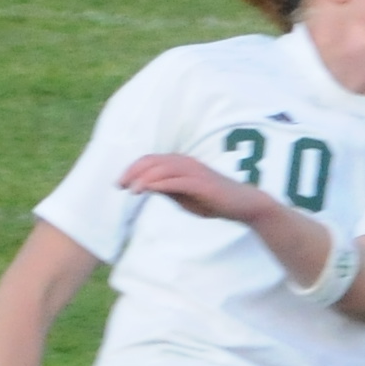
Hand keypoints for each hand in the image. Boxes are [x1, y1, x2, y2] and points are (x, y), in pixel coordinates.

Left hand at [117, 153, 266, 221]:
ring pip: (161, 168)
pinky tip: (145, 191)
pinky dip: (157, 184)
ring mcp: (194, 172)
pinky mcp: (201, 184)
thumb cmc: (214, 200)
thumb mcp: (184, 195)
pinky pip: (174, 181)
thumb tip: (145, 187)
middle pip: (152, 161)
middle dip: (133, 172)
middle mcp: (187, 163)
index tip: (121, 184)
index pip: (151, 160)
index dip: (132, 169)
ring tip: (131, 190)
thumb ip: (167, 189)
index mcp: (182, 164)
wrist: (244, 205)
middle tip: (120, 185)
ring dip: (142, 178)